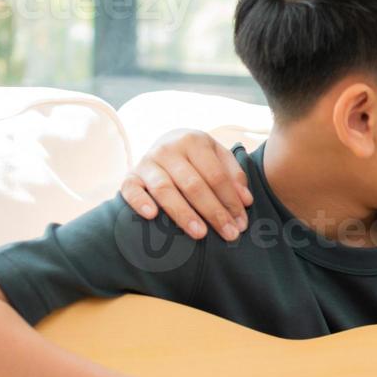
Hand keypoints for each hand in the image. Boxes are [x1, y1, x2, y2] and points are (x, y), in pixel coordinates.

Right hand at [121, 128, 251, 240]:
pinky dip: (139, 202)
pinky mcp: (131, 176)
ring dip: (183, 214)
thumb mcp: (218, 157)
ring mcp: (147, 162)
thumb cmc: (197, 157)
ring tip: (200, 234)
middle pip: (194, 185)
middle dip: (214, 212)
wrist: (165, 144)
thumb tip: (246, 201)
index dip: (231, 201)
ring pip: (165, 190)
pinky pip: (131, 190)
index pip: (216, 176)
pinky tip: (151, 216)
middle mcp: (168, 149)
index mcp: (194, 141)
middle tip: (229, 235)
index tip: (241, 224)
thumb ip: (234, 176)